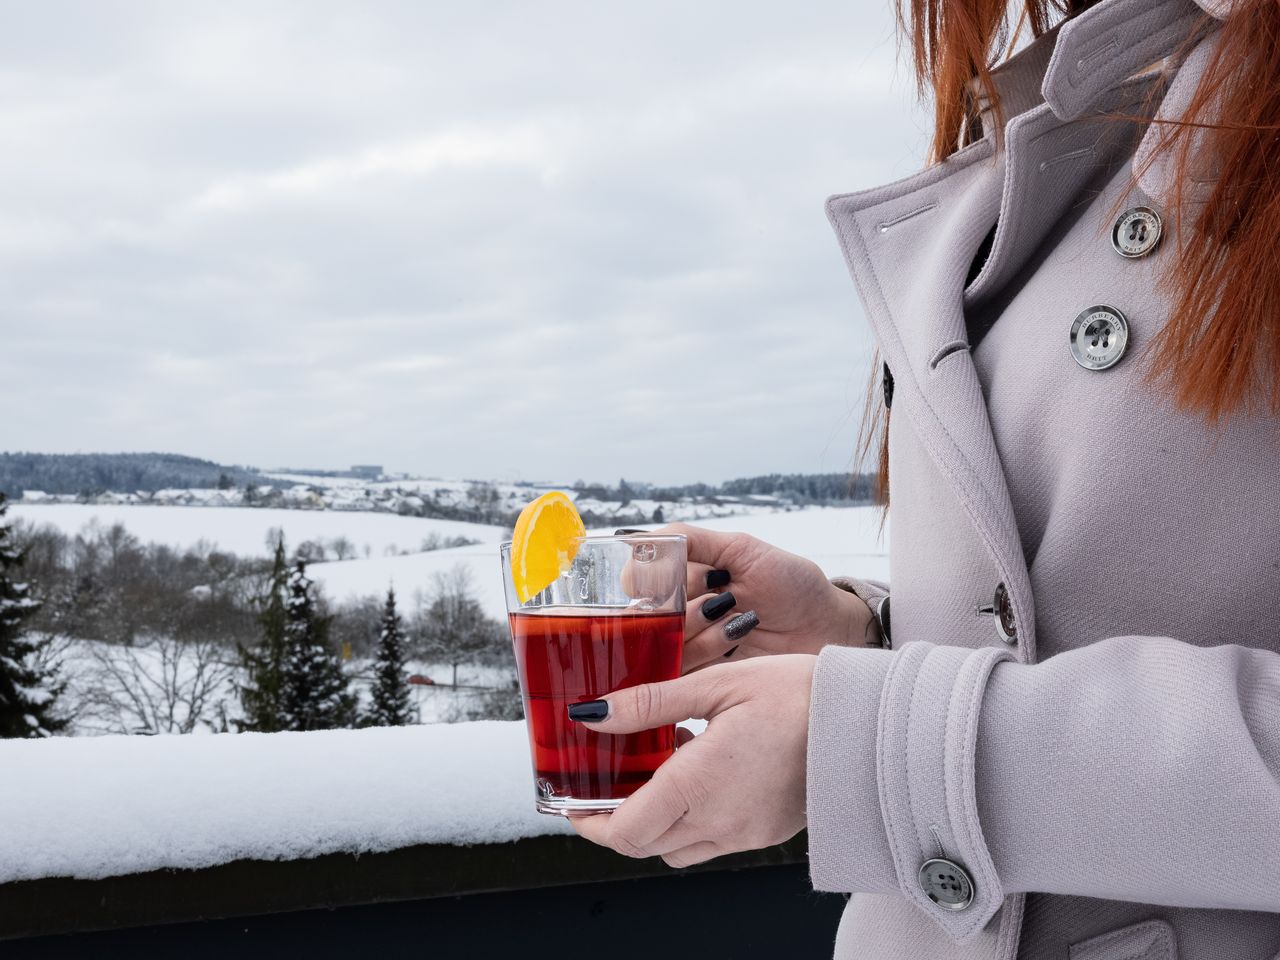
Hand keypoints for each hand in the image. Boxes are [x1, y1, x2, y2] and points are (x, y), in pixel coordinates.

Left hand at [569, 655, 814, 867]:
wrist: (866, 723)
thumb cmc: (797, 696)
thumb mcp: (717, 684)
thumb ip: (650, 703)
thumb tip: (592, 714)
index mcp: (697, 784)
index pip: (624, 830)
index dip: (589, 823)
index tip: (573, 803)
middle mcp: (717, 820)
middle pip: (644, 844)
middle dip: (615, 822)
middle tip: (603, 786)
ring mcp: (743, 832)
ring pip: (676, 848)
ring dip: (653, 822)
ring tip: (654, 771)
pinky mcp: (765, 833)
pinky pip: (710, 841)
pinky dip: (689, 820)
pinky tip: (697, 773)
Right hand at [639, 523, 875, 671]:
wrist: (825, 626)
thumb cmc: (789, 582)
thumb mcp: (740, 548)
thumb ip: (690, 540)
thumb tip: (635, 541)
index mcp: (682, 580)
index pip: (638, 582)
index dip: (655, 580)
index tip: (687, 574)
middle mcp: (678, 613)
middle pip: (646, 616)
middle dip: (680, 606)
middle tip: (720, 597)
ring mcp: (689, 647)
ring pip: (662, 643)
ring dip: (698, 627)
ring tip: (738, 616)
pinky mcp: (703, 677)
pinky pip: (681, 670)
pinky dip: (707, 649)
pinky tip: (736, 635)